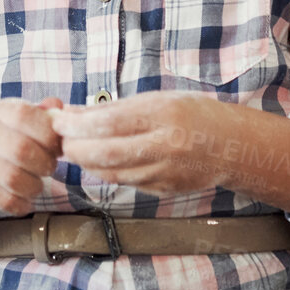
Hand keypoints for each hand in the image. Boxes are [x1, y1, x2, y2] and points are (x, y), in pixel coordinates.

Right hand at [0, 97, 63, 215]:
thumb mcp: (15, 125)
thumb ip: (39, 116)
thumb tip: (58, 107)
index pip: (24, 115)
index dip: (48, 134)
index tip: (56, 148)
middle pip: (21, 150)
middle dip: (45, 164)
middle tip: (48, 170)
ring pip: (13, 178)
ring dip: (34, 187)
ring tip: (36, 186)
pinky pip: (3, 199)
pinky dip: (21, 204)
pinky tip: (23, 201)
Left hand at [51, 92, 231, 194]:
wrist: (232, 146)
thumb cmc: (192, 114)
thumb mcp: (156, 100)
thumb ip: (113, 109)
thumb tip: (71, 112)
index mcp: (163, 114)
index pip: (109, 122)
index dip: (77, 124)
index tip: (57, 121)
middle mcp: (166, 145)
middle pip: (106, 153)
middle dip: (75, 148)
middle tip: (60, 140)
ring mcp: (166, 172)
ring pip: (112, 173)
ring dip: (86, 163)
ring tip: (74, 150)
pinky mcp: (165, 189)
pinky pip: (126, 182)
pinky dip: (106, 172)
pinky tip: (97, 162)